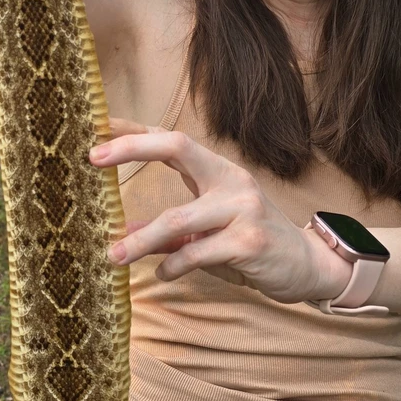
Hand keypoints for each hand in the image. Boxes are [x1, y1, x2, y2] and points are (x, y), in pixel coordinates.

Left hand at [90, 119, 352, 304]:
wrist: (307, 266)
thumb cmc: (249, 242)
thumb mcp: (209, 229)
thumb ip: (169, 229)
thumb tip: (120, 235)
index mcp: (219, 170)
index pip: (172, 139)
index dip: (135, 132)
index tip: (98, 127)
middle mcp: (231, 179)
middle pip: (177, 146)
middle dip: (133, 148)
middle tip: (92, 157)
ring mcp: (243, 208)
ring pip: (178, 218)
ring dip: (140, 239)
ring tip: (113, 256)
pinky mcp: (250, 241)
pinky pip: (198, 252)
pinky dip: (173, 265)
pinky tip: (163, 273)